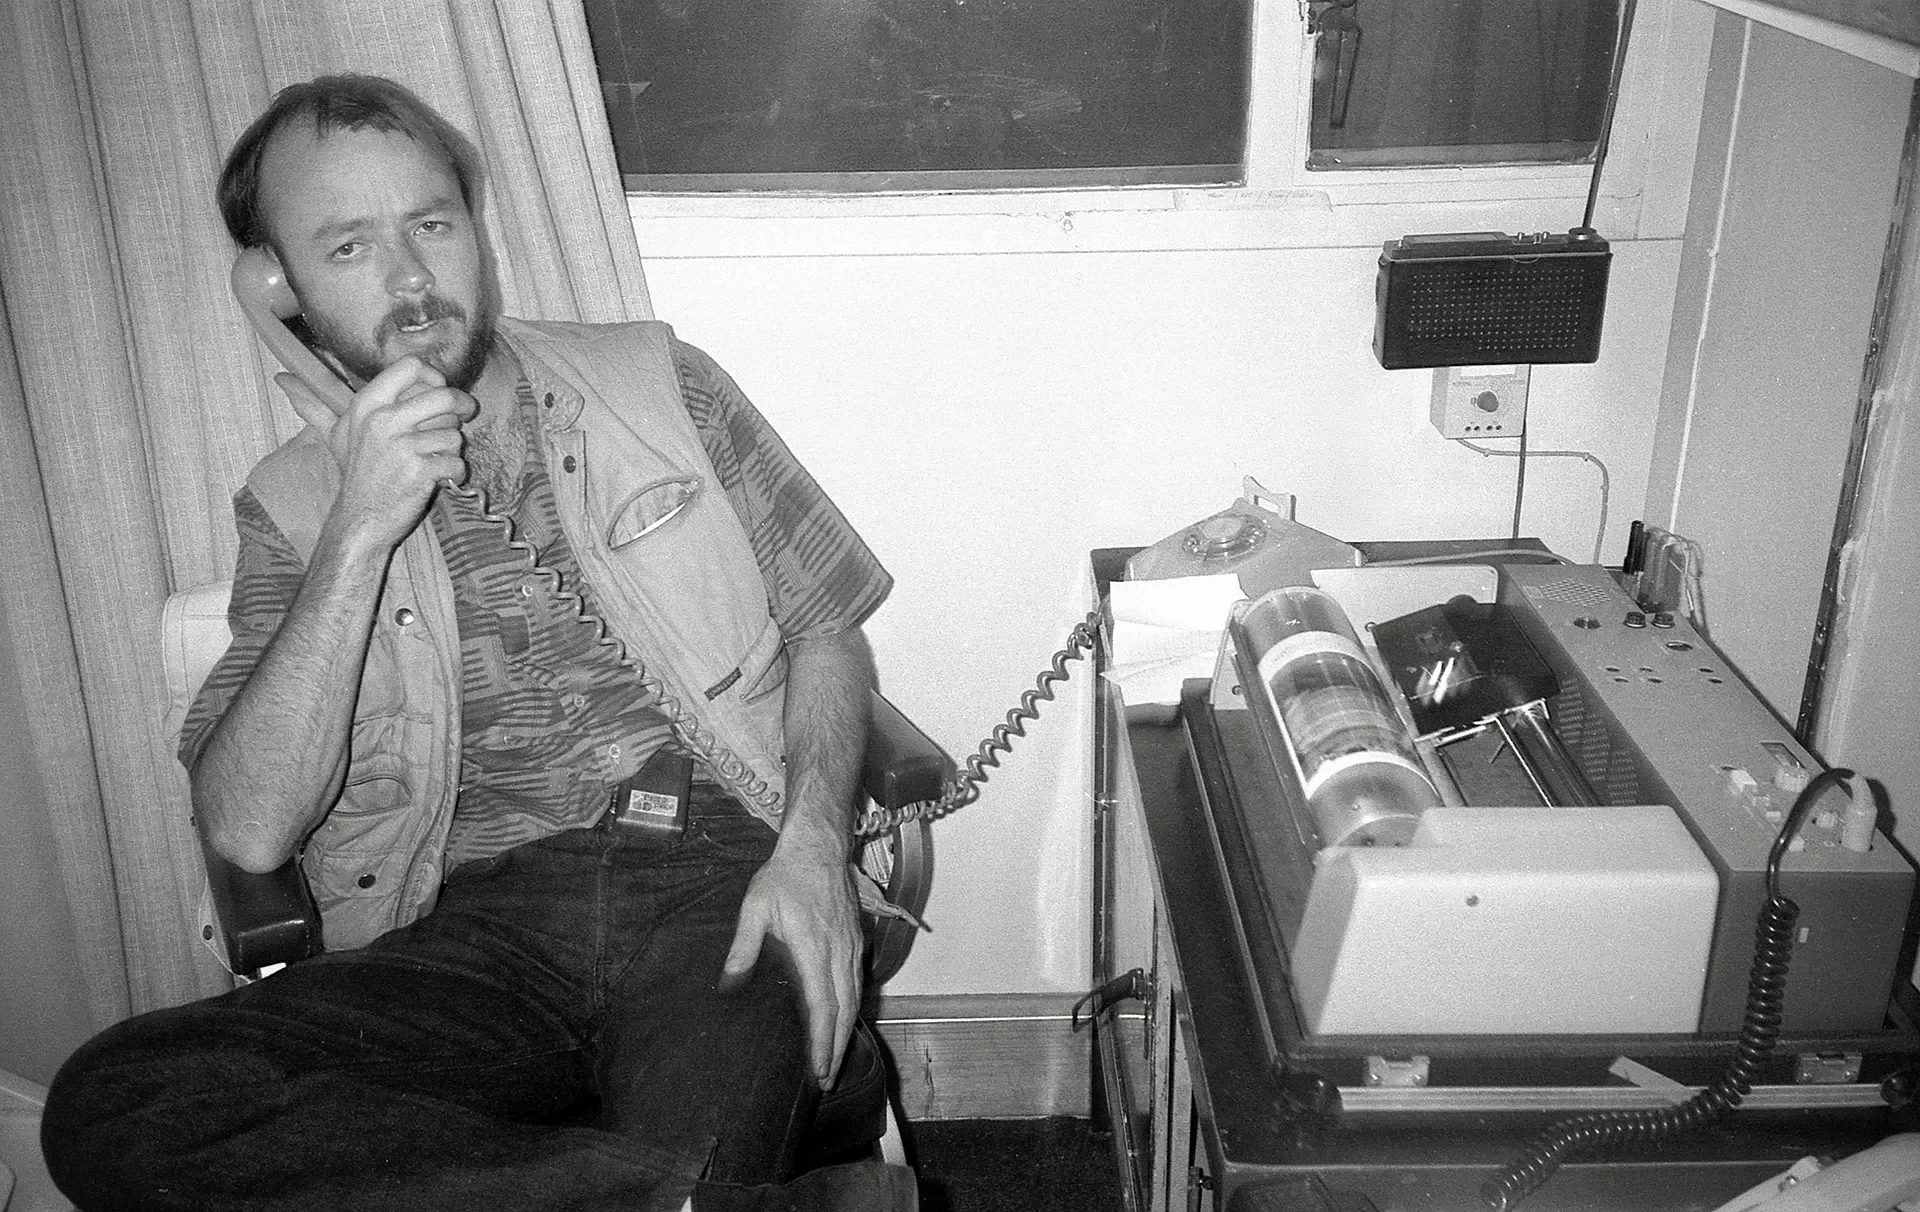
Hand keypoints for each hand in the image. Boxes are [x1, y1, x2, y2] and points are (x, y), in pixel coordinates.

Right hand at [280, 356, 475, 553]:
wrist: (360, 518)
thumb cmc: (355, 472)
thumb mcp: (333, 433)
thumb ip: (312, 404)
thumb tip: (280, 378)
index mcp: (366, 404)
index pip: (411, 366)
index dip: (434, 376)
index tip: (438, 391)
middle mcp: (382, 421)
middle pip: (444, 396)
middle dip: (460, 409)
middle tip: (461, 418)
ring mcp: (401, 446)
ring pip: (454, 433)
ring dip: (450, 449)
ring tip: (431, 458)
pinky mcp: (419, 471)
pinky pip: (455, 462)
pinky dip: (453, 473)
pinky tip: (435, 478)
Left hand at [718, 833, 863, 1088]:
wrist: (817, 847)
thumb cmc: (784, 877)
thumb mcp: (755, 907)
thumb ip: (744, 947)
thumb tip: (729, 984)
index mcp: (813, 948)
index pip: (822, 1005)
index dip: (822, 1041)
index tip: (818, 1069)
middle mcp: (839, 952)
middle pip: (844, 1011)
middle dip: (837, 1049)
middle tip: (826, 1080)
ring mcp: (851, 947)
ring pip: (854, 999)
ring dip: (846, 1032)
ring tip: (835, 1061)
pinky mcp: (856, 940)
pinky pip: (857, 982)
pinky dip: (852, 1009)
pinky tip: (843, 1021)